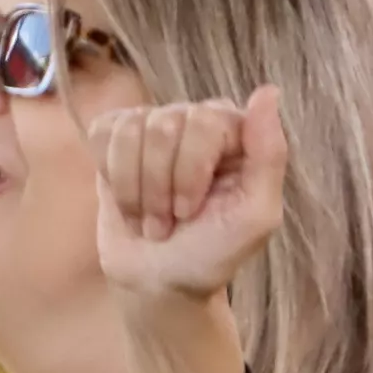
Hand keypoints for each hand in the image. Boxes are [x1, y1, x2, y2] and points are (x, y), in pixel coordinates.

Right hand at [93, 89, 290, 302]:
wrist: (159, 282)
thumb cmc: (212, 252)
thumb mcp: (255, 216)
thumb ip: (270, 155)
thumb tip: (267, 91)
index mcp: (234, 131)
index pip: (204, 122)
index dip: (189, 173)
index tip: (190, 213)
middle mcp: (195, 119)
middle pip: (163, 125)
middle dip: (159, 187)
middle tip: (169, 221)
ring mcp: (154, 126)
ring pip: (130, 131)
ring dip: (134, 189)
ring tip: (149, 219)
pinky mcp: (116, 138)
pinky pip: (103, 132)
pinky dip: (112, 177)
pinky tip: (126, 200)